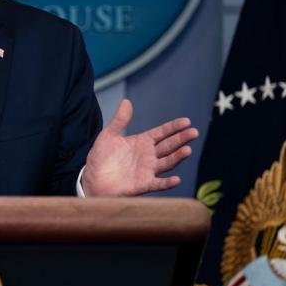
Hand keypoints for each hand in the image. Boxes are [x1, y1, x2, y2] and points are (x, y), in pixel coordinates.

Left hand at [81, 99, 197, 196]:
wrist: (91, 179)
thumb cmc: (101, 158)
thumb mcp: (108, 135)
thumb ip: (120, 120)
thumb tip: (126, 101)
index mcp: (142, 142)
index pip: (162, 133)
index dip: (174, 127)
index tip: (186, 121)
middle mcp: (149, 156)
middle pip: (169, 146)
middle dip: (181, 139)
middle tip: (194, 132)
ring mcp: (148, 170)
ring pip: (167, 163)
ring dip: (177, 157)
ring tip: (187, 150)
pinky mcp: (143, 184)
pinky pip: (158, 184)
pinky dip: (167, 183)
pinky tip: (176, 179)